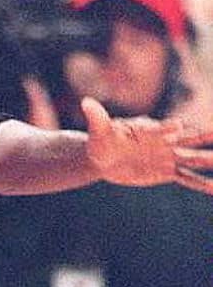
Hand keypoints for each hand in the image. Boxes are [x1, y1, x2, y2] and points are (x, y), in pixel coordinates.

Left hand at [83, 97, 212, 193]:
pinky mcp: (165, 172)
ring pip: (192, 159)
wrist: (103, 158)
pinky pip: (187, 178)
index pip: (160, 128)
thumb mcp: (98, 130)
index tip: (178, 127)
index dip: (168, 127)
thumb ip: (96, 117)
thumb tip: (86, 102)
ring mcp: (166, 157)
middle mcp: (162, 142)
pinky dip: (201, 184)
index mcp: (148, 129)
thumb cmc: (100, 140)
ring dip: (209, 160)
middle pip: (188, 139)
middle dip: (205, 136)